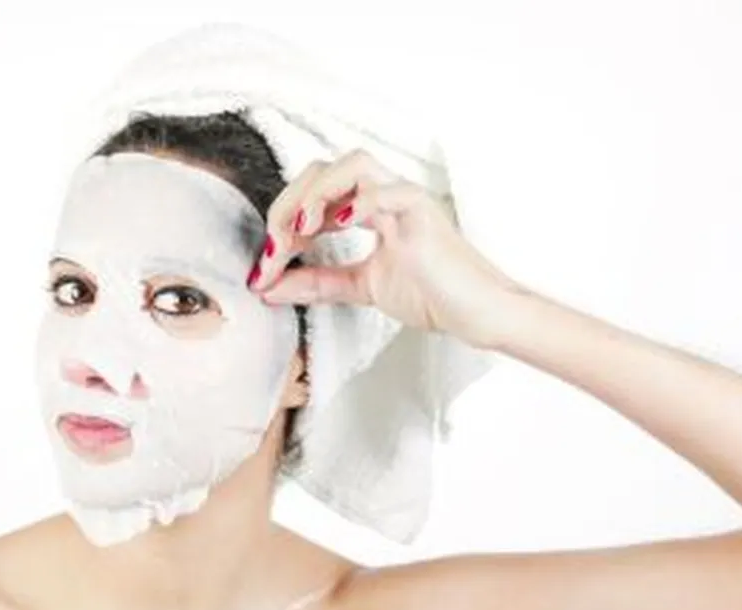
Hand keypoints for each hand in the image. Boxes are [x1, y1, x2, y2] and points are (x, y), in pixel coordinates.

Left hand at [247, 149, 520, 347]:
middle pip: (325, 169)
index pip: (313, 194)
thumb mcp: (359, 287)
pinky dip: (361, 201)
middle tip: (275, 247)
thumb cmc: (432, 295)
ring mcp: (406, 198)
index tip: (265, 267)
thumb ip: (316, 283)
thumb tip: (267, 287)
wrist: (476, 314)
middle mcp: (385, 194)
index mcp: (369, 207)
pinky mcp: (425, 212)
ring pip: (356, 163)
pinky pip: (393, 190)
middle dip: (289, 204)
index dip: (281, 223)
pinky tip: (337, 225)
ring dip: (319, 192)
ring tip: (301, 229)